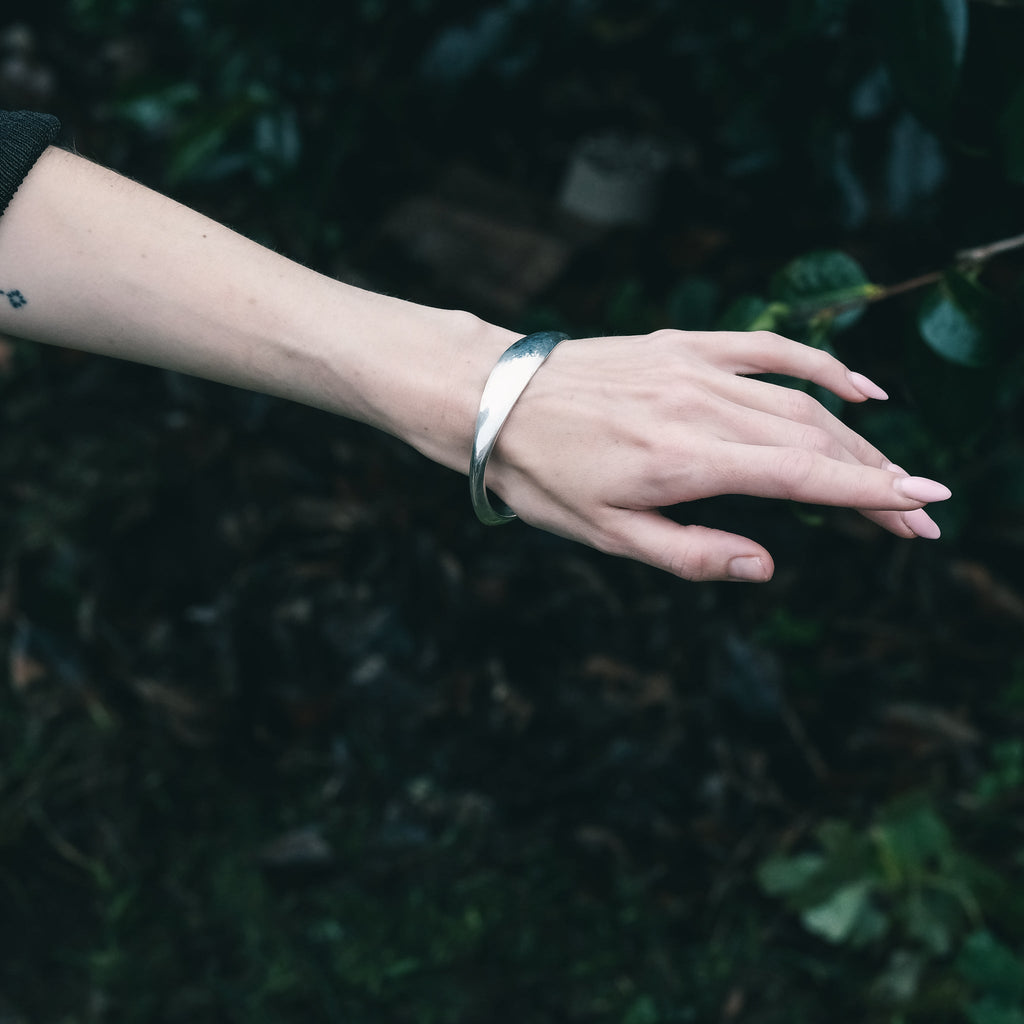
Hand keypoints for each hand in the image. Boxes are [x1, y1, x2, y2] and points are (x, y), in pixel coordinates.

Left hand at [485, 329, 949, 581]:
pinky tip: (859, 390)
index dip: (872, 496)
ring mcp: (696, 368)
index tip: (925, 511)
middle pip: (815, 442)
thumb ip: (689, 554)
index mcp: (684, 461)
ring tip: (895, 473)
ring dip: (856, 439)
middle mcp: (701, 407)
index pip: (803, 479)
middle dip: (877, 479)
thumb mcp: (606, 535)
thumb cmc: (544, 475)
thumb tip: (764, 566)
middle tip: (921, 514)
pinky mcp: (685, 345)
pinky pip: (770, 350)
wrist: (495, 402)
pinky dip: (822, 366)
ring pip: (801, 401)